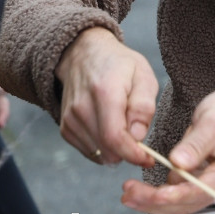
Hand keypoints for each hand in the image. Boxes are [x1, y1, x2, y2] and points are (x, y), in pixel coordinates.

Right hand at [55, 26, 157, 166]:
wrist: (83, 55)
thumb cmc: (119, 65)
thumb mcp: (143, 76)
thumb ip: (143, 106)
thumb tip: (138, 136)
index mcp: (104, 92)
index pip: (115, 137)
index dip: (134, 154)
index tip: (149, 158)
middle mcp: (81, 108)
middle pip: (107, 150)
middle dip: (128, 152)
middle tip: (140, 139)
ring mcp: (70, 119)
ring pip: (99, 154)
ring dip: (116, 149)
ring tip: (124, 126)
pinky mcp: (65, 128)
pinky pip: (89, 151)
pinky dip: (104, 148)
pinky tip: (111, 128)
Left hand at [121, 89, 214, 213]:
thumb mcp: (214, 122)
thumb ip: (196, 144)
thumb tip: (177, 164)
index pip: (200, 191)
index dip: (175, 196)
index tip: (153, 194)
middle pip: (187, 203)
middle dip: (156, 202)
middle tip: (129, 194)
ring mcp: (210, 185)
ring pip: (180, 203)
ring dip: (154, 201)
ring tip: (129, 193)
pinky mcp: (199, 181)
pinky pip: (178, 194)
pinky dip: (159, 194)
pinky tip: (141, 190)